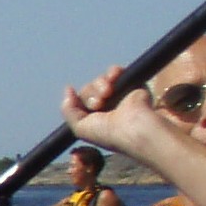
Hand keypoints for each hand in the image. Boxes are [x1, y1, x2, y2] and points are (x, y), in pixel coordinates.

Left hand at [60, 65, 183, 167]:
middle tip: (98, 104)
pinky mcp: (132, 85)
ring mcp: (119, 96)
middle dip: (90, 94)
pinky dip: (113, 72)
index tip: (84, 102)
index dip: (78, 100)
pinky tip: (114, 78)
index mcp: (96, 119)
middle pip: (89, 90)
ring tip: (107, 93)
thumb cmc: (110, 133)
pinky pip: (117, 72)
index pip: (81, 102)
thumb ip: (69, 110)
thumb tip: (69, 89)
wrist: (137, 127)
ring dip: (99, 84)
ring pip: (100, 81)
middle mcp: (108, 108)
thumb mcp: (81, 128)